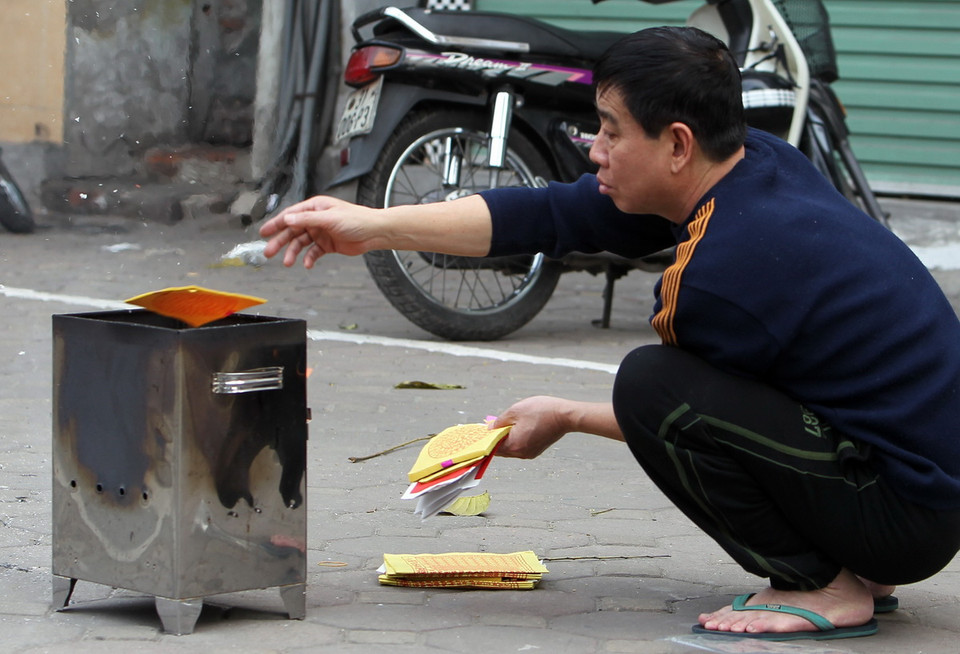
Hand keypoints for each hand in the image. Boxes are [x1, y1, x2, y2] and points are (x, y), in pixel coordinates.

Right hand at [259, 195, 380, 267]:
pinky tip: (307, 264)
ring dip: (293, 253)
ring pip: (301, 243)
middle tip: (269, 252)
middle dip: (280, 241)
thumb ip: (307, 220)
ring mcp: (321, 232)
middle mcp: (316, 219)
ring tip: (287, 262)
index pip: (291, 215)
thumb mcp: (329, 218)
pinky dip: (309, 258)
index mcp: (315, 208)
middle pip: (293, 231)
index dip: (276, 224)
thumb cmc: (356, 220)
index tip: (263, 232)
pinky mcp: (327, 245)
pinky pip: (313, 252)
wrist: (374, 232)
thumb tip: (287, 219)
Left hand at [492, 396, 576, 458]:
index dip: (485, 439)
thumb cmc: (541, 411)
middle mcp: (521, 454)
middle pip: (501, 448)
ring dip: (506, 437)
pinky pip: (520, 445)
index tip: (479, 432)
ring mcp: (530, 453)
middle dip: (496, 437)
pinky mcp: (537, 449)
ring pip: (511, 447)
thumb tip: (489, 428)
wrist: (566, 415)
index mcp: (514, 446)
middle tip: (491, 424)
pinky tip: (518, 426)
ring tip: (505, 423)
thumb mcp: (515, 411)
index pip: (492, 447)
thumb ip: (500, 421)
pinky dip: (516, 438)